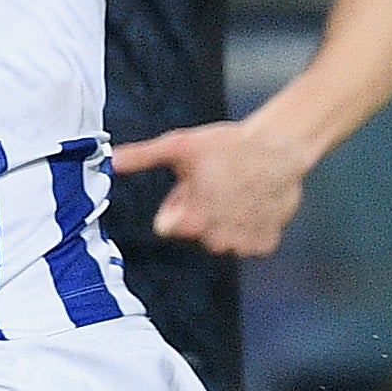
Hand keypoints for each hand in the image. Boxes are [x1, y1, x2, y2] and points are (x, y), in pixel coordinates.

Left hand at [118, 117, 312, 255]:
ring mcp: (242, 245)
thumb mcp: (179, 146)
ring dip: (225, 220)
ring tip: (236, 190)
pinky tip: (253, 201)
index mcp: (190, 222)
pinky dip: (250, 225)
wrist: (279, 147)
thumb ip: (142, 157)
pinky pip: (249, 241)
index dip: (177, 201)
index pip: (168, 225)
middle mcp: (215, 240)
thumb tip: (112, 160)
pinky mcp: (264, 243)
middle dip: (201, 211)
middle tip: (216, 182)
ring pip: (222, 237)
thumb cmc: (230, 146)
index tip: (191, 185)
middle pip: (195, 232)